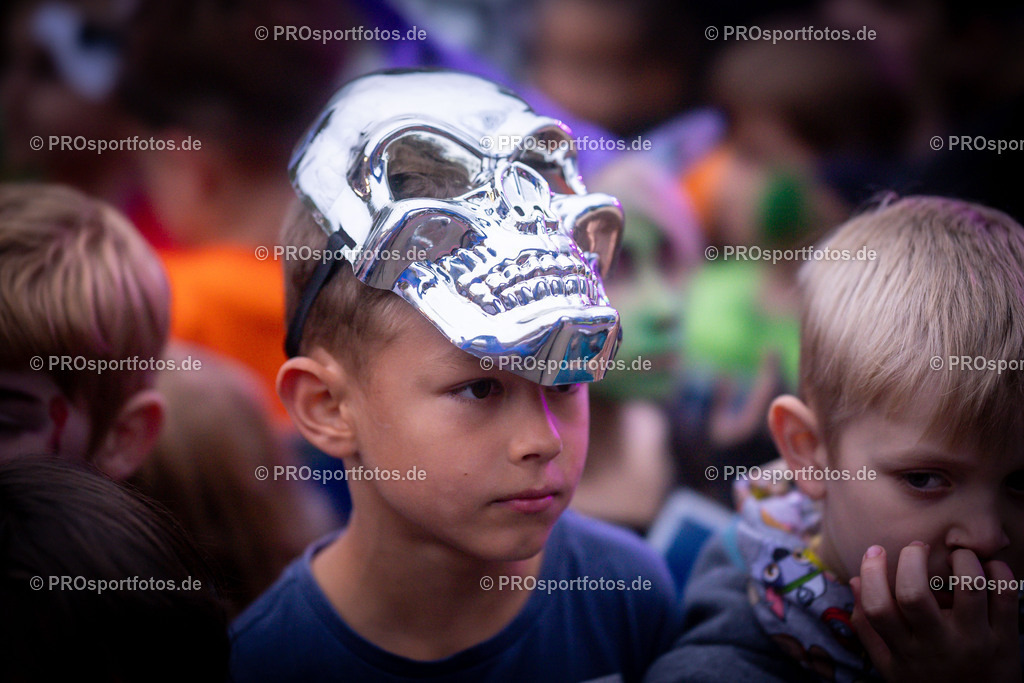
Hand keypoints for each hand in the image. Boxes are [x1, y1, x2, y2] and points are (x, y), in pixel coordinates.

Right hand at [849, 542, 1020, 682]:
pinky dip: (999, 572)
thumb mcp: (891, 665)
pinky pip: (1007, 596)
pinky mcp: (1007, 641)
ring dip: (962, 560)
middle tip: (917, 546)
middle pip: (915, 593)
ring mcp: (975, 643)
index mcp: (905, 651)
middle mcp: (938, 646)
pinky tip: (988, 568)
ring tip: (957, 556)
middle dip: (912, 558)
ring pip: (969, 587)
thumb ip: (868, 626)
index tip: (875, 551)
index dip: (871, 572)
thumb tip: (854, 580)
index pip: (879, 608)